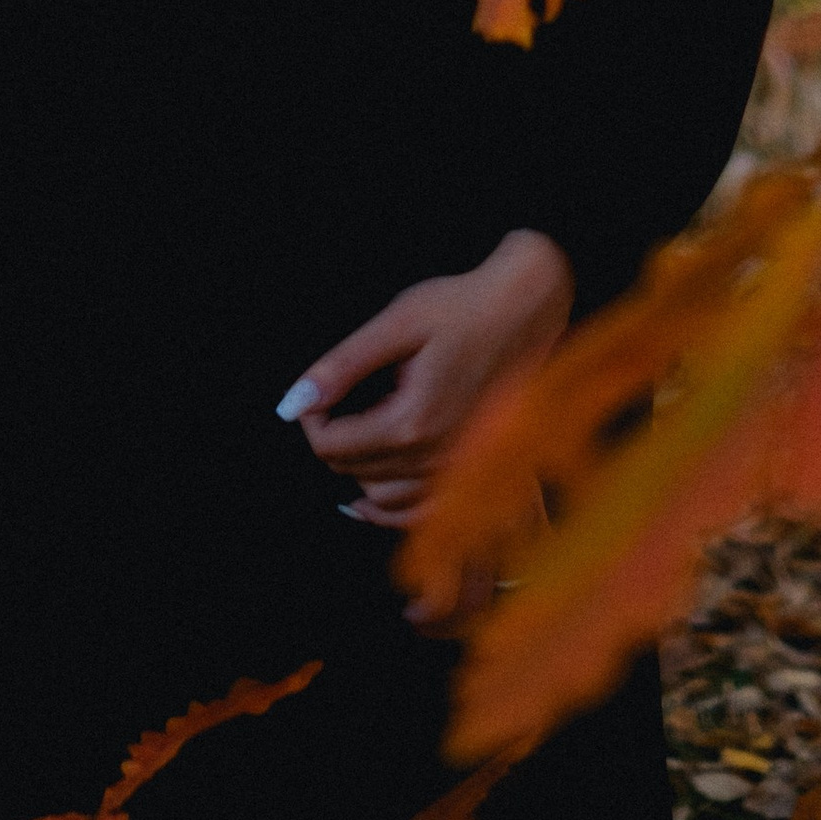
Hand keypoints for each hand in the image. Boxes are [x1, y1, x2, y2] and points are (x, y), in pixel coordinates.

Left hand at [276, 229, 571, 618]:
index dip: (311, 418)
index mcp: (412, 423)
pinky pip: (423, 512)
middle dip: (332, 439)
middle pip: (354, 473)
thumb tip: (292, 402)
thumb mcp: (397, 323)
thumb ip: (342, 366)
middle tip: (332, 400)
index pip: (332, 447)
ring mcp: (458, 471)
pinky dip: (392, 509)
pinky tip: (372, 496)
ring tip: (349, 436)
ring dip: (358, 472)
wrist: (528, 309)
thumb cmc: (464, 307)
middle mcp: (436, 458)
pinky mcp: (473, 470)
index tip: (316, 390)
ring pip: (384, 500)